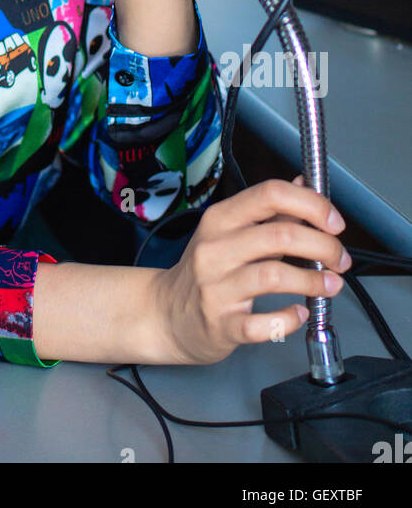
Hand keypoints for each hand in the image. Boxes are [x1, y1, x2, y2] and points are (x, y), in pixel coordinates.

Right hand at [152, 176, 351, 364]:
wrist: (167, 314)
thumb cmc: (205, 271)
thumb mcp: (231, 233)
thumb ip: (270, 212)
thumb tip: (302, 183)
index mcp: (221, 219)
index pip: (270, 194)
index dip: (311, 204)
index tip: (333, 222)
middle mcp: (216, 249)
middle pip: (280, 235)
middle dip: (323, 246)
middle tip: (339, 259)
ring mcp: (216, 287)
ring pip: (273, 276)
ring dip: (313, 281)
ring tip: (330, 285)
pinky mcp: (221, 324)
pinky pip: (261, 324)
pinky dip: (288, 319)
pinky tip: (299, 314)